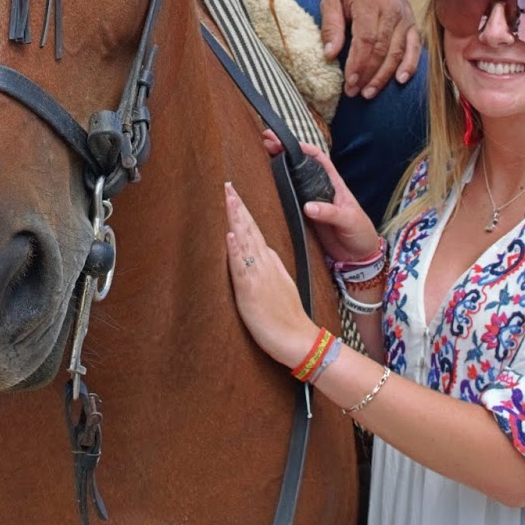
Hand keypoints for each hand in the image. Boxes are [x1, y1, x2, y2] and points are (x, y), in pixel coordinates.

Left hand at [225, 183, 315, 368]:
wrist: (297, 339)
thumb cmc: (286, 316)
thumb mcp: (281, 284)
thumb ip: (271, 267)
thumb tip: (262, 252)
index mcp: (269, 262)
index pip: (254, 231)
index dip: (243, 213)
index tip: (234, 195)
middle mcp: (264, 264)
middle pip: (249, 229)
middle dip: (237, 206)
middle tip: (227, 185)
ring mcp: (258, 275)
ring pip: (245, 241)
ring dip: (236, 218)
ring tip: (228, 198)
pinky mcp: (250, 291)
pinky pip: (242, 267)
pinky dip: (235, 249)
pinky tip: (230, 234)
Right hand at [260, 132, 379, 262]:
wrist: (358, 256)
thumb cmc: (360, 232)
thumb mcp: (349, 220)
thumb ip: (330, 213)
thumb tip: (307, 207)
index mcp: (334, 183)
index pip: (318, 159)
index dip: (303, 147)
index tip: (286, 142)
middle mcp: (320, 189)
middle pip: (300, 165)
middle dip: (284, 151)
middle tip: (266, 141)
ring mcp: (310, 202)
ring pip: (292, 180)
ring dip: (277, 168)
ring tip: (261, 155)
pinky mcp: (303, 216)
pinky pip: (289, 201)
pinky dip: (277, 191)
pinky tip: (265, 184)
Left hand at [320, 0, 419, 99]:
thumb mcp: (330, 0)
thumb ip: (331, 27)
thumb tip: (329, 55)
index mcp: (369, 3)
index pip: (366, 40)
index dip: (358, 64)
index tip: (349, 83)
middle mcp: (391, 10)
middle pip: (383, 49)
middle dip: (369, 74)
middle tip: (356, 92)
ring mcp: (405, 16)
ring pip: (398, 51)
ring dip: (385, 75)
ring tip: (370, 92)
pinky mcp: (412, 21)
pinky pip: (414, 46)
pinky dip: (410, 64)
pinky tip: (400, 80)